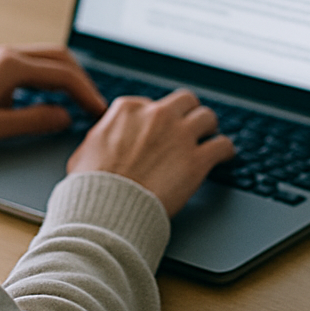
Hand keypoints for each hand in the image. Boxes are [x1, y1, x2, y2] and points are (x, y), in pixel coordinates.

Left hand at [0, 45, 106, 149]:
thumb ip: (31, 121)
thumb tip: (64, 117)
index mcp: (11, 67)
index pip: (63, 74)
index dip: (86, 93)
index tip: (98, 111)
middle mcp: (7, 55)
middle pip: (59, 57)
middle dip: (82, 79)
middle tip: (94, 104)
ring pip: (46, 58)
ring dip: (66, 76)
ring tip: (78, 100)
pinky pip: (32, 64)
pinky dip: (49, 77)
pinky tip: (49, 97)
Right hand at [67, 89, 235, 218]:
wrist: (107, 209)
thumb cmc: (92, 186)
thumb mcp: (84, 151)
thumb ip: (101, 138)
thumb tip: (102, 141)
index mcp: (128, 109)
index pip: (152, 103)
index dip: (158, 119)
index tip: (160, 130)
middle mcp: (158, 115)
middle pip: (185, 101)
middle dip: (188, 112)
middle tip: (190, 126)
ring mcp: (180, 135)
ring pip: (208, 117)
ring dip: (209, 128)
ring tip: (210, 138)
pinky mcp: (197, 159)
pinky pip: (222, 145)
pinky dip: (225, 151)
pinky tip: (225, 156)